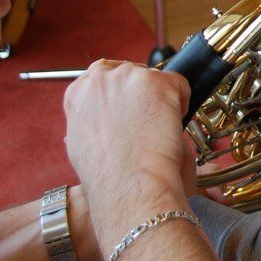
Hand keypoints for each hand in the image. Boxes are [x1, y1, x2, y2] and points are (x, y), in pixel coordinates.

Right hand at [65, 59, 190, 216]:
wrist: (129, 186)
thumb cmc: (107, 176)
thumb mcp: (80, 144)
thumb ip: (87, 120)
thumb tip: (98, 118)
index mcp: (78, 92)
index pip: (105, 75)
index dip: (124, 94)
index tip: (132, 111)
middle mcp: (101, 78)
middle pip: (133, 73)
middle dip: (144, 95)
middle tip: (148, 126)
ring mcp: (129, 77)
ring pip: (156, 79)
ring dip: (162, 100)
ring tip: (156, 131)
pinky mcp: (158, 82)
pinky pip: (180, 84)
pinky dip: (182, 103)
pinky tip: (171, 128)